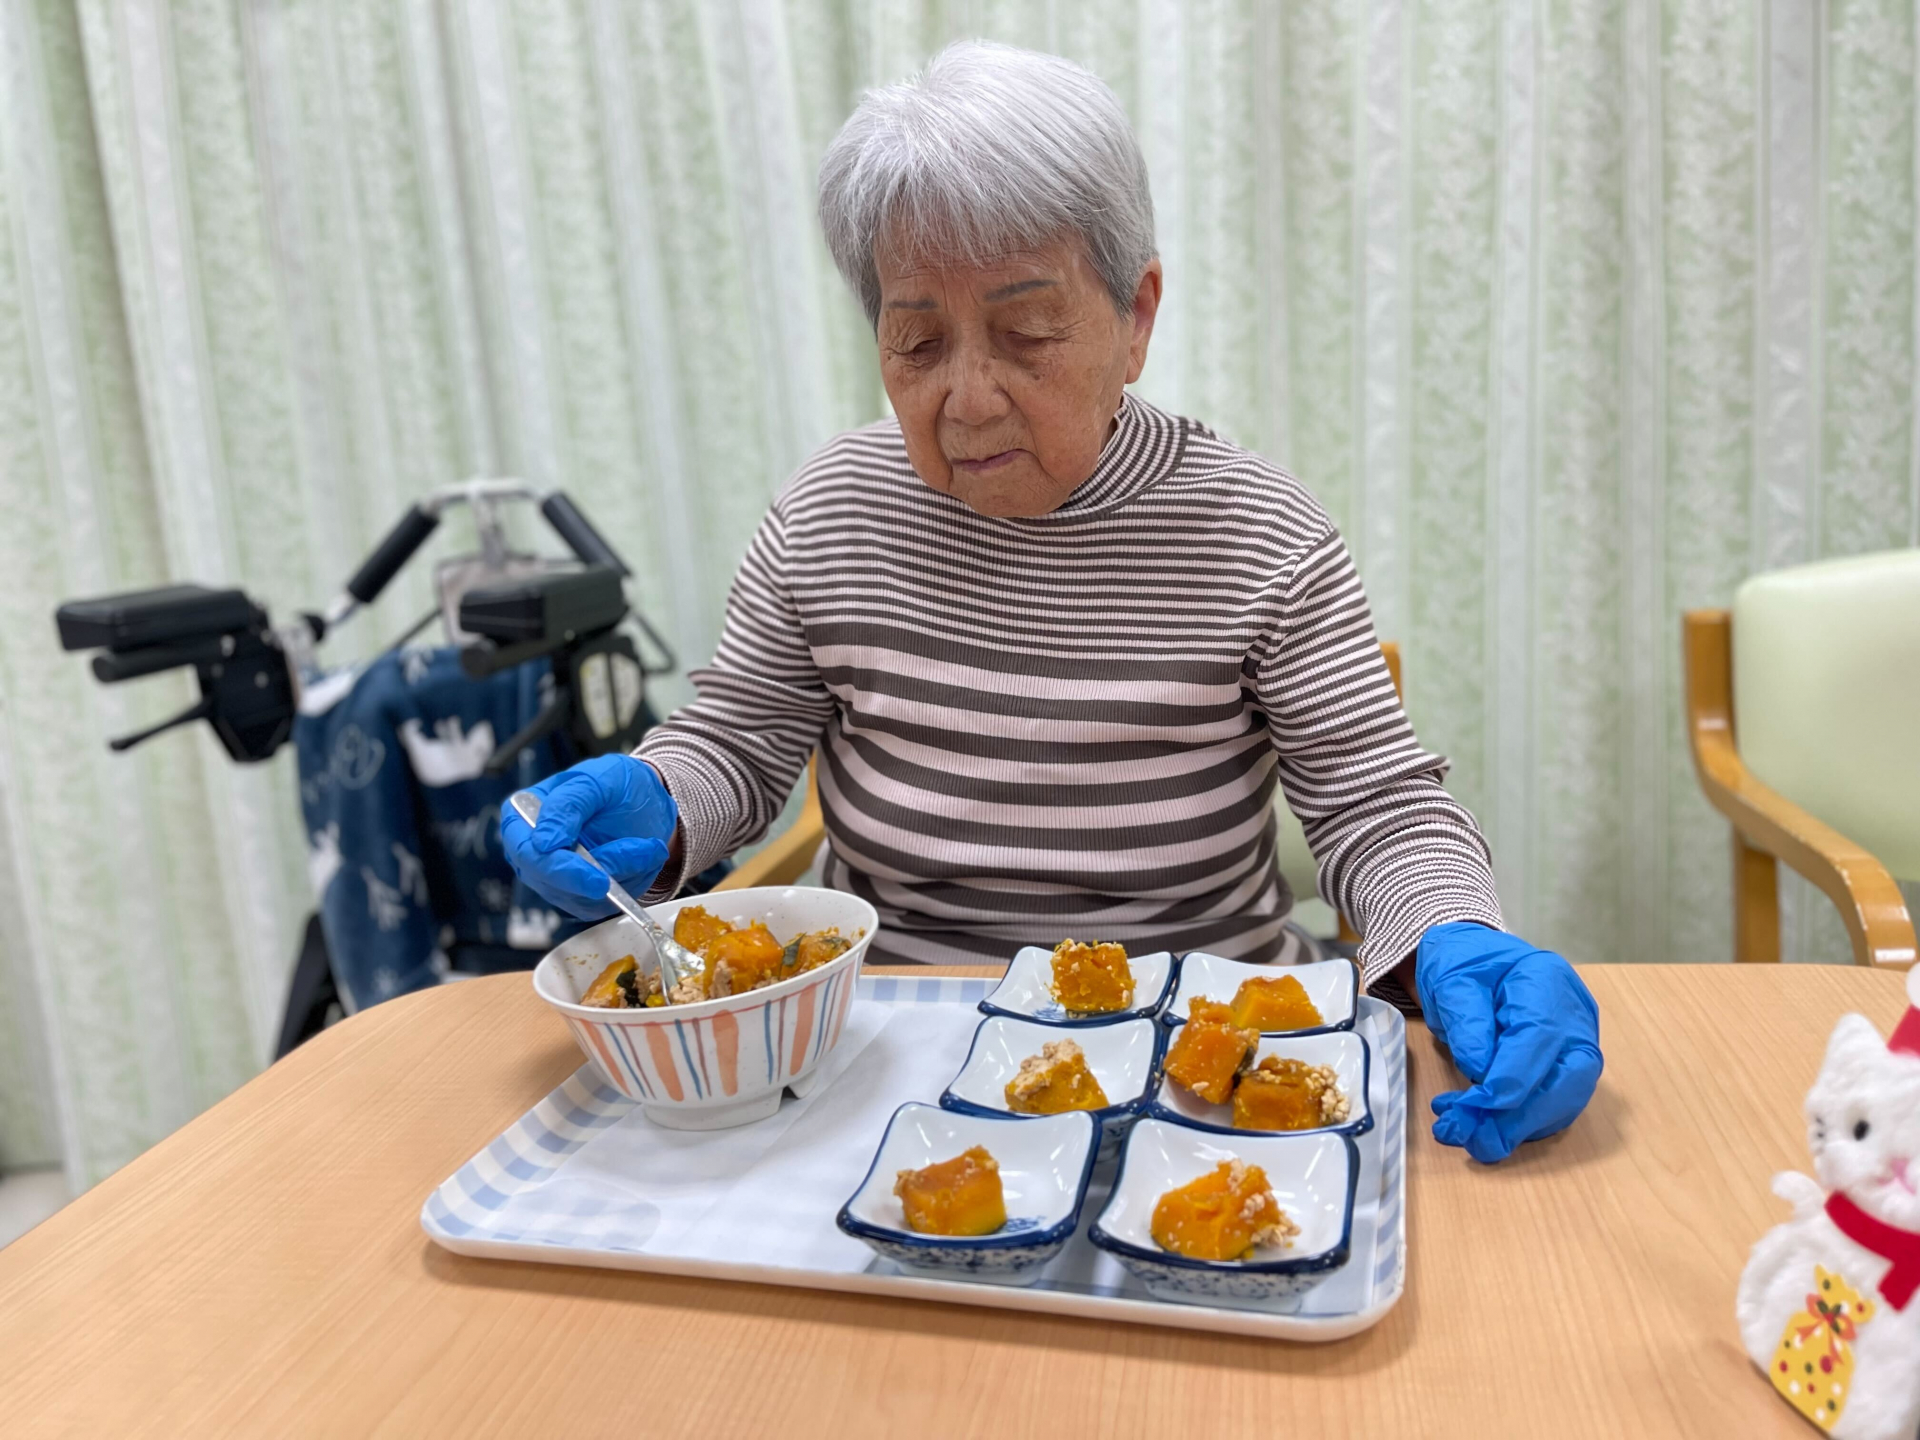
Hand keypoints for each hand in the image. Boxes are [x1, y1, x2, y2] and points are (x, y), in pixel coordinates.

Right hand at [499, 755, 676, 918]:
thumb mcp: (596, 780)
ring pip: (583, 898)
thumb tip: (543, 843)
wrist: (645, 802)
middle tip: (641, 852)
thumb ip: (567, 804)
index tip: (593, 873)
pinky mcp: (580, 897)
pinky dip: (632, 883)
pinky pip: (603, 905)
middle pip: (553, 883)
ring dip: (626, 872)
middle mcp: (533, 853)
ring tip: (650, 845)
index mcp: (523, 817)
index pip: (525, 852)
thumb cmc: (614, 784)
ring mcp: (555, 880)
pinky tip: (645, 858)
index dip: (556, 867)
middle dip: (603, 869)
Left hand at [1415, 922, 1601, 1163]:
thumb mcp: (1450, 979)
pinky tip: (1489, 1129)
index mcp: (1546, 980)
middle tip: (1472, 1138)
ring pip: (1566, 1099)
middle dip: (1520, 1117)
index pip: (1540, 1037)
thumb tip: (1479, 1070)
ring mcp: (1578, 1044)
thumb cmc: (1464, 963)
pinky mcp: (1570, 1068)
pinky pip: (1557, 1105)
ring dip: (1520, 1128)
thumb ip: (1466, 1020)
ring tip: (1470, 1137)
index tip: (1473, 1107)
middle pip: (1567, 1077)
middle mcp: (1575, 1016)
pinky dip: (1525, 1124)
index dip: (1511, 1078)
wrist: (1478, 959)